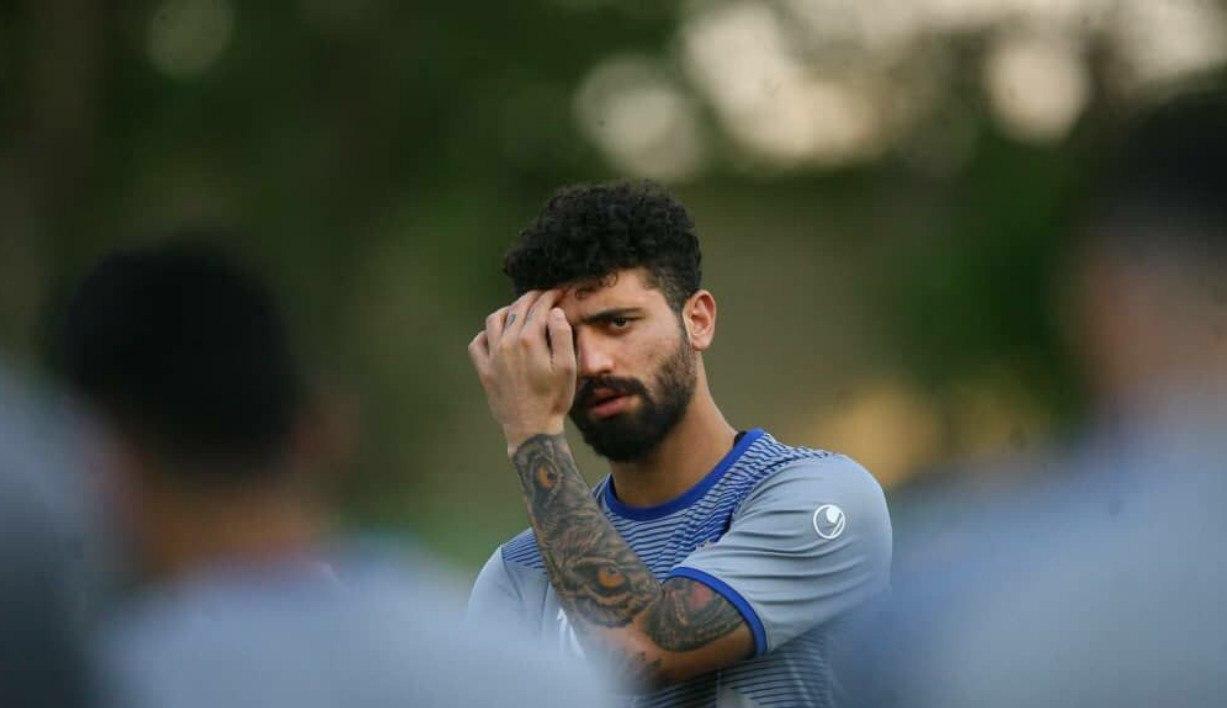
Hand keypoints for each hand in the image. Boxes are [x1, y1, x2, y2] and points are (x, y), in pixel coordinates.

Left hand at [468, 289, 576, 453]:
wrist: (531, 428)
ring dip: (507, 310)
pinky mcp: (483, 369)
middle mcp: (507, 343)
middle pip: (517, 309)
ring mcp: (492, 356)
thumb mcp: (568, 367)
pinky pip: (477, 343)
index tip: (558, 292)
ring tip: (519, 311)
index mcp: (530, 340)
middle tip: (542, 296)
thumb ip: (562, 335)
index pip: (539, 308)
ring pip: (494, 319)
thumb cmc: (553, 399)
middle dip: (531, 298)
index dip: (550, 297)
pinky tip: (496, 335)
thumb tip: (555, 312)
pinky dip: (486, 334)